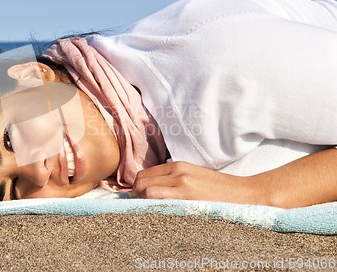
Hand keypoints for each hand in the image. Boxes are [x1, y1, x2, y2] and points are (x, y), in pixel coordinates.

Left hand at [131, 161, 258, 204]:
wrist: (244, 194)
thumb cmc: (218, 189)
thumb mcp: (193, 176)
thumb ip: (174, 178)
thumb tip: (152, 188)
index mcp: (178, 166)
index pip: (144, 174)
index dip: (138, 187)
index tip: (140, 198)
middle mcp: (177, 172)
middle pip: (141, 181)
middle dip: (136, 195)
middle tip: (141, 207)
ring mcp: (182, 185)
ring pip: (146, 191)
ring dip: (142, 202)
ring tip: (149, 212)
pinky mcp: (188, 199)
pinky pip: (158, 202)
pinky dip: (152, 207)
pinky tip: (158, 215)